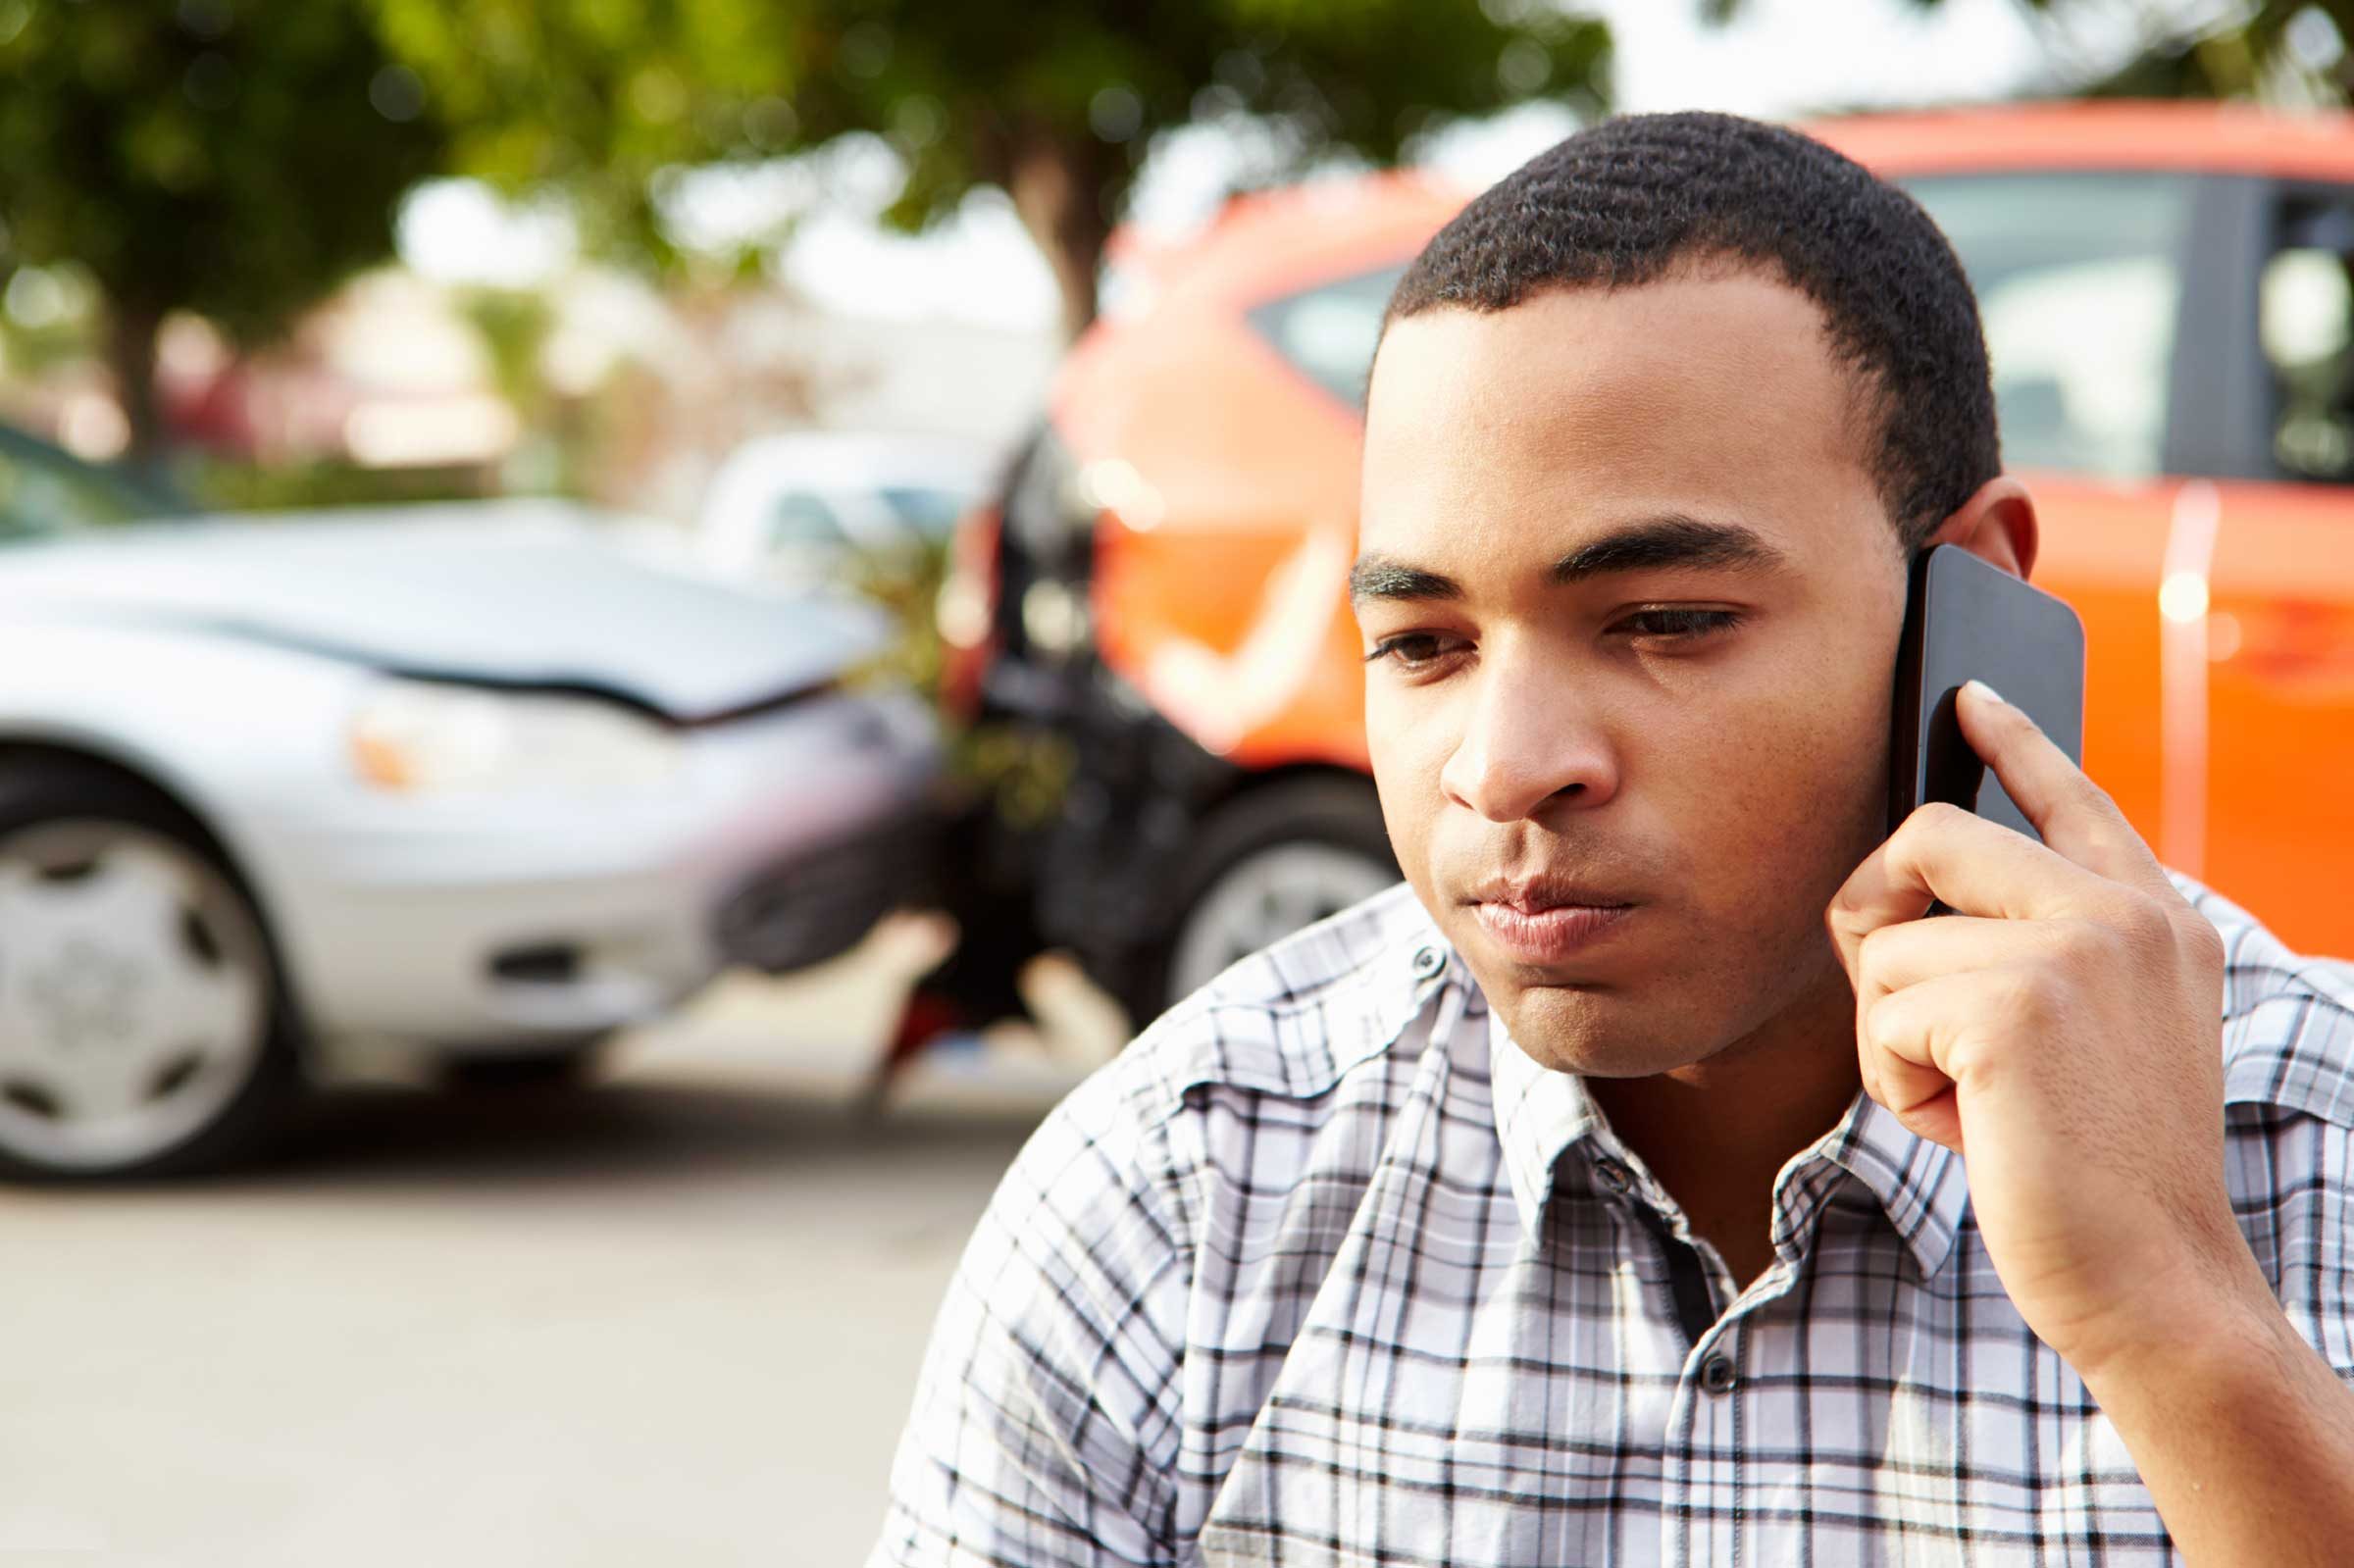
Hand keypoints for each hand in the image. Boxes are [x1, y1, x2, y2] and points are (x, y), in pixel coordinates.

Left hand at [1825, 681, 2261, 1381]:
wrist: (2154, 1281)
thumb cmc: (2099, 1174)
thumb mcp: (2086, 1038)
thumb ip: (2029, 955)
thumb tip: (1902, 904)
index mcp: (2153, 921)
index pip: (2075, 798)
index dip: (2011, 741)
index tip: (1965, 696)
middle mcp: (2122, 916)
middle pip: (1928, 836)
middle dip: (1873, 917)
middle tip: (1896, 1005)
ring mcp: (2073, 951)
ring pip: (1888, 947)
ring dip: (1896, 1041)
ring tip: (1975, 1105)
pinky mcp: (2012, 1007)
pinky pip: (1880, 1014)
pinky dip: (1896, 1085)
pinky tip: (1969, 1129)